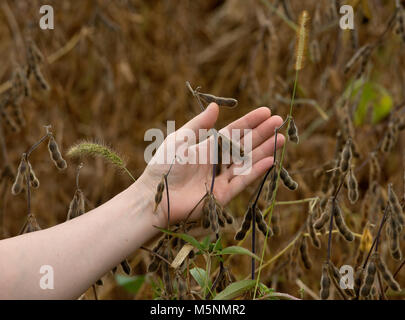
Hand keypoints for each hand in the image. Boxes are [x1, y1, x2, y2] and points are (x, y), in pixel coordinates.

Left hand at [137, 103, 283, 225]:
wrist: (154, 196)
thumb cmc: (163, 166)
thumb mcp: (180, 140)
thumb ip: (199, 125)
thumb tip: (215, 106)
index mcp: (207, 147)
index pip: (234, 132)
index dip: (250, 122)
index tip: (266, 112)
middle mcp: (217, 162)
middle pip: (244, 145)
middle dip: (262, 133)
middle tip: (280, 122)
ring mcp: (221, 179)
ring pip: (247, 162)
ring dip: (264, 151)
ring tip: (281, 139)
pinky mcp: (222, 195)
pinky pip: (242, 181)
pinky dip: (256, 171)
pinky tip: (270, 160)